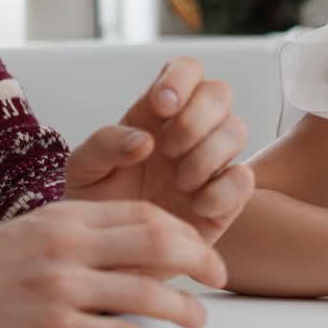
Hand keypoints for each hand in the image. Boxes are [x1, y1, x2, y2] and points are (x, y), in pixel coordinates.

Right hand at [0, 200, 225, 327]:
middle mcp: (67, 245)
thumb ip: (80, 242)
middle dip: (201, 260)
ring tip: (196, 318)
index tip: (204, 252)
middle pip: (160, 242)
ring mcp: (61, 287)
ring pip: (149, 292)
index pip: (145, 214)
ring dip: (183, 308)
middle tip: (219, 279)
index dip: (186, 233)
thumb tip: (137, 261)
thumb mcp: (29, 238)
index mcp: (63, 216)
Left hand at [65, 57, 254, 243]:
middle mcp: (190, 132)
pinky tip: (197, 205)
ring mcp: (211, 164)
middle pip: (219, 92)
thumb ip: (104, 144)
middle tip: (169, 149)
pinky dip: (223, 190)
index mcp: (157, 115)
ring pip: (237, 130)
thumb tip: (145, 140)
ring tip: (178, 183)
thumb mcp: (83, 170)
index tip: (161, 107)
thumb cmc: (97, 206)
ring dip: (207, 153)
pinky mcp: (226, 200)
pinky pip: (244, 180)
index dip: (181, 78)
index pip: (186, 70)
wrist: (108, 257)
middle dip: (196, 116)